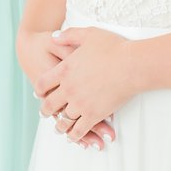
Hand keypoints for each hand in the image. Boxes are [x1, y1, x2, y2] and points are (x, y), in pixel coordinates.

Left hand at [20, 29, 115, 149]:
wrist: (132, 65)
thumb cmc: (113, 47)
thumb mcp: (89, 34)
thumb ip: (69, 34)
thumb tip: (53, 36)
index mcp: (65, 69)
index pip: (43, 83)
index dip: (39, 89)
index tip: (39, 93)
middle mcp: (69, 88)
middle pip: (50, 104)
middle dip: (46, 111)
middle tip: (45, 113)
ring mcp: (80, 104)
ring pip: (63, 120)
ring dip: (59, 125)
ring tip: (58, 128)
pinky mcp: (94, 115)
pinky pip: (79, 130)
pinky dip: (74, 135)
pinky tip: (72, 137)